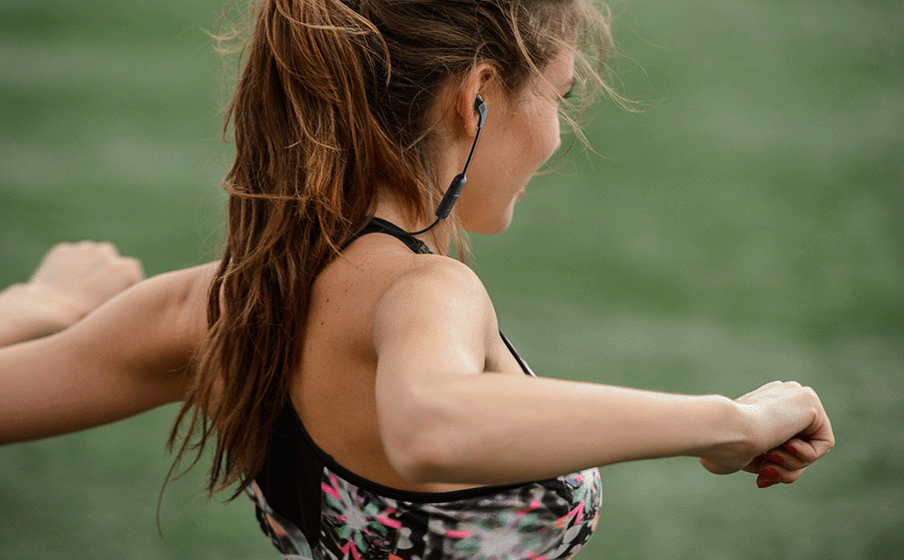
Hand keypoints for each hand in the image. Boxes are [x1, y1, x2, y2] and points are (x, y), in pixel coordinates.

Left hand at [0, 242, 143, 342]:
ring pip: (90, 258)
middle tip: (94, 300)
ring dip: (88, 270)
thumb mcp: (118, 312)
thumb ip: (125, 300)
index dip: (123, 294)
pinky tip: (62, 288)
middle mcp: (108, 253)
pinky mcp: (62, 251)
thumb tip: (123, 298)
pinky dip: (67, 269)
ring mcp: (84, 249)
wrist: (48, 313)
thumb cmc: (86, 322)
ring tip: (77, 294)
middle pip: (112, 264)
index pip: (132, 279)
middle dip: (106, 276)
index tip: (114, 307)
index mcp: (128, 269)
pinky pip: (69, 259)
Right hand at [699, 381, 834, 488]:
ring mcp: (793, 395)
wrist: (724, 432)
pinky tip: (786, 445)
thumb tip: (769, 475)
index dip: (776, 466)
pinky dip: (806, 456)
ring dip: (792, 463)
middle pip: (799, 446)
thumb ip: (762, 461)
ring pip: (811, 446)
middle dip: (785, 469)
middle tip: (764, 474)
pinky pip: (823, 442)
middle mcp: (778, 396)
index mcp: (759, 405)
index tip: (760, 479)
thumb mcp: (743, 459)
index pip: (782, 441)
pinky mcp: (809, 400)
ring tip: (770, 457)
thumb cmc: (722, 447)